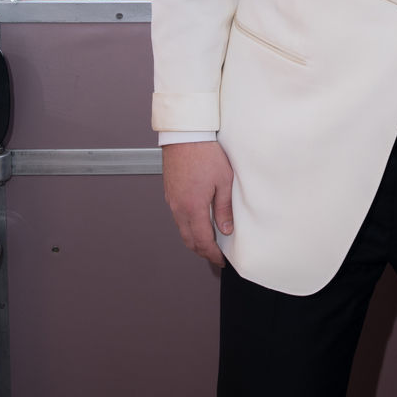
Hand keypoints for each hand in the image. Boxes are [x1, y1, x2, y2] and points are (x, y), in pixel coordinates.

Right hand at [161, 140, 234, 265]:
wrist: (186, 136)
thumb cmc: (205, 154)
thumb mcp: (224, 181)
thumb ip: (224, 208)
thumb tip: (226, 230)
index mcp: (193, 207)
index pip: (202, 240)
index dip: (212, 254)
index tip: (220, 260)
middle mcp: (179, 207)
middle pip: (188, 239)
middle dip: (202, 251)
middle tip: (214, 257)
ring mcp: (172, 200)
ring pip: (181, 229)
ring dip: (194, 239)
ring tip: (208, 243)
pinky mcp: (170, 193)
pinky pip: (177, 217)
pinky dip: (187, 226)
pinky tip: (197, 223)